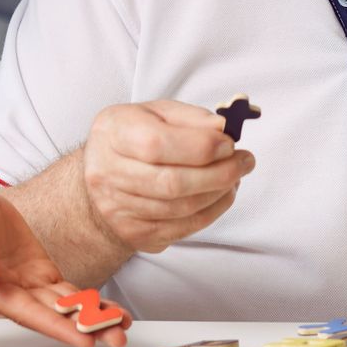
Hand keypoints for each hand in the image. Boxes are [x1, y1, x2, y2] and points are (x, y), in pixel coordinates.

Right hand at [0, 174, 131, 346]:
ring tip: (123, 326)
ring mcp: (26, 282)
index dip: (56, 326)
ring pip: (64, 306)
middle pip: (52, 316)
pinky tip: (109, 308)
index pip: (27, 313)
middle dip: (85, 328)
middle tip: (117, 339)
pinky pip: (66, 290)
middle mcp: (10, 292)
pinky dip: (88, 299)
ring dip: (92, 318)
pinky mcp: (38, 269)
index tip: (84, 339)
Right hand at [81, 100, 254, 252]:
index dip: (200, 147)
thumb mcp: (157, 113)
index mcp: (113, 132)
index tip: (229, 144)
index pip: (157, 144)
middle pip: (171, 183)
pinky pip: (181, 229)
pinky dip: (210, 213)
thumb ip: (191, 118)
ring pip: (180, 209)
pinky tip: (222, 195)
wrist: (102, 174)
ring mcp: (117, 208)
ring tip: (235, 177)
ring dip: (219, 194)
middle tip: (245, 162)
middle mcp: (107, 172)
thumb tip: (223, 129)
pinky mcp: (134, 233)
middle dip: (219, 174)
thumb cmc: (134, 137)